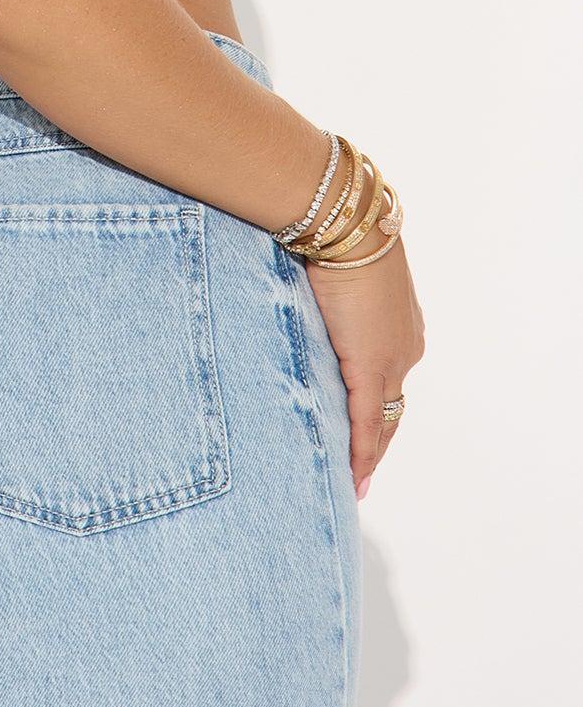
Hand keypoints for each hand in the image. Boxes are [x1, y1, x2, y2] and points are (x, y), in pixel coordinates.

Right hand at [305, 230, 424, 497]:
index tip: (371, 432)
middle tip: (361, 470)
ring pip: (383, 420)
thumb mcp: (337, 274)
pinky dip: (361, 452)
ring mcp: (391, 360)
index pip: (390, 379)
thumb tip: (301, 297)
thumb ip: (328, 298)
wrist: (349, 226)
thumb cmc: (338, 235)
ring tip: (354, 480)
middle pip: (392, 407)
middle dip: (378, 440)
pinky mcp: (370, 367)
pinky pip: (367, 422)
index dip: (380, 408)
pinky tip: (353, 477)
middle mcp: (404, 348)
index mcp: (400, 325)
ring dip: (369, 451)